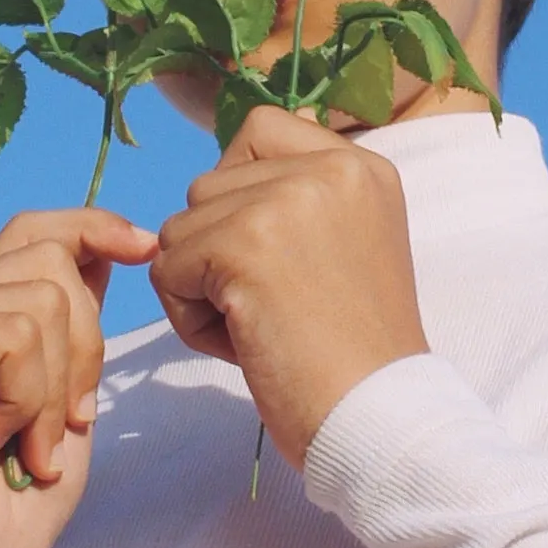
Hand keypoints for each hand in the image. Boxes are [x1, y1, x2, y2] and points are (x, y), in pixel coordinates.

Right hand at [0, 209, 156, 547]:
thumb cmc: (18, 495)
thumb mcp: (67, 392)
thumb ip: (75, 324)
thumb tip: (112, 245)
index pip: (34, 232)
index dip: (92, 227)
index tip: (144, 248)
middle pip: (52, 259)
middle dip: (85, 345)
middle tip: (63, 422)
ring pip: (41, 299)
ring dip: (54, 386)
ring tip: (27, 442)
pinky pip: (14, 336)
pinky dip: (27, 398)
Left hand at [150, 108, 428, 466]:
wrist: (380, 418)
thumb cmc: (355, 358)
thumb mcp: (347, 248)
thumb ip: (296, 204)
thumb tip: (211, 189)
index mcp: (362, 166)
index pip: (259, 129)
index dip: (238, 190)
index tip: (267, 254)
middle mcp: (331, 167)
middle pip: (208, 185)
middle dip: (218, 253)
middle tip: (274, 311)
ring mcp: (288, 200)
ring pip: (180, 227)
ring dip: (201, 288)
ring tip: (262, 329)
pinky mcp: (244, 242)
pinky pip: (167, 267)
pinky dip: (190, 319)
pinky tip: (247, 344)